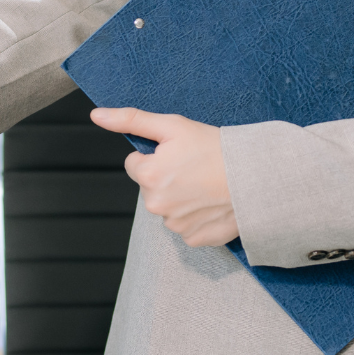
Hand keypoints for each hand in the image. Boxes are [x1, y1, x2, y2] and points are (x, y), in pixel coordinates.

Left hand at [89, 107, 237, 247]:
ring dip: (181, 198)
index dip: (155, 156)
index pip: (135, 165)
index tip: (178, 154)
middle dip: (166, 178)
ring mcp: (175, 225)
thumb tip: (97, 115)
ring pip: (168, 207)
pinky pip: (186, 226)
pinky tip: (211, 203)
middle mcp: (157, 205)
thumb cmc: (216, 148)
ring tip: (206, 185)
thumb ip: (131, 120)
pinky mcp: (194, 239)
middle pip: (150, 187)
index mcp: (148, 176)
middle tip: (194, 168)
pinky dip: (196, 217)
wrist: (256, 176)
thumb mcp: (173, 126)